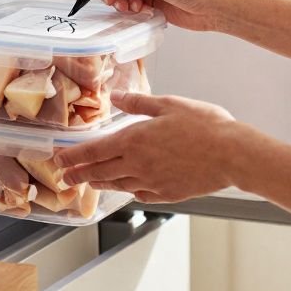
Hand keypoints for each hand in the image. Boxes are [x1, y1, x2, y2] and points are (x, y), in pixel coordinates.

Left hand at [54, 92, 240, 203]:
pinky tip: (128, 189)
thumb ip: (139, 103)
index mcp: (134, 140)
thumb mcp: (169, 104)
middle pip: (100, 172)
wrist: (232, 155)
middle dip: (79, 174)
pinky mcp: (167, 194)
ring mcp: (152, 182)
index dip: (73, 156)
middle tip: (65, 178)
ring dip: (100, 184)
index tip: (58, 160)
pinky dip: (129, 191)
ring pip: (118, 185)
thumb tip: (116, 97)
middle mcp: (137, 165)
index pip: (93, 151)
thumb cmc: (205, 126)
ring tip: (90, 183)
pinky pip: (140, 193)